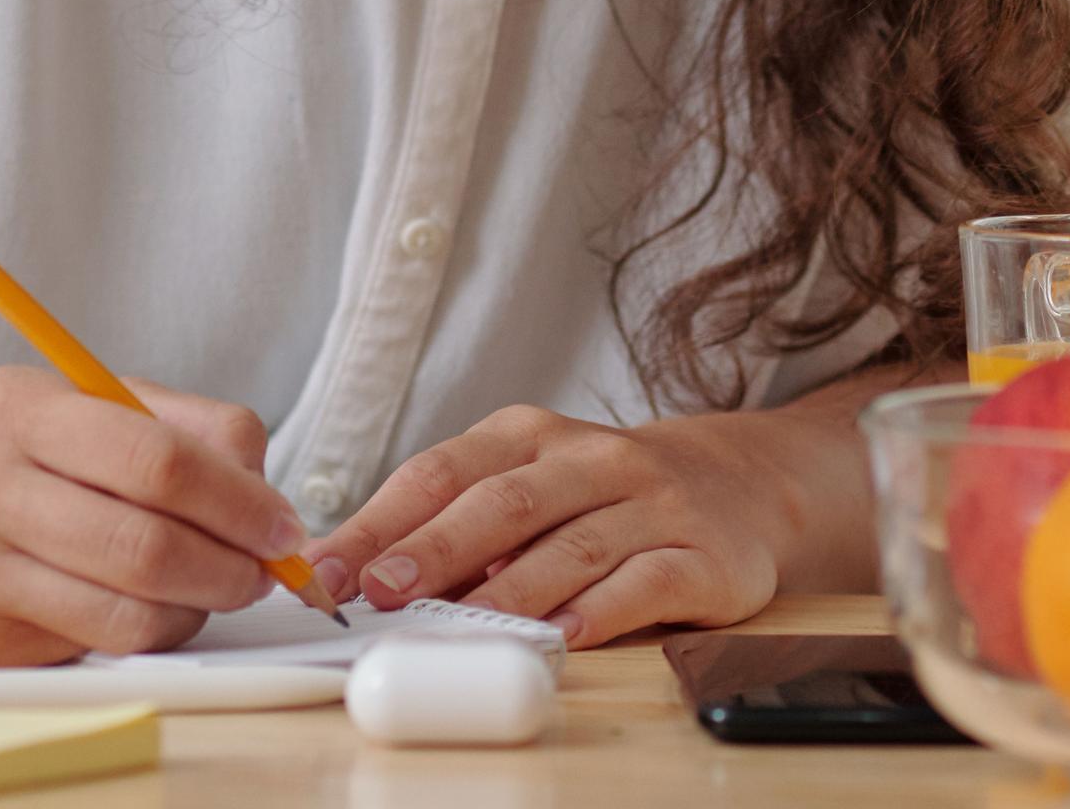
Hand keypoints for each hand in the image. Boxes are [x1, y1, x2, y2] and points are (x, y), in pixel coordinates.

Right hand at [0, 367, 299, 666]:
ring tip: (211, 589)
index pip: (156, 456)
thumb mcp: (68, 409)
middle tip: (265, 571)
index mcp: (19, 407)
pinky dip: (146, 635)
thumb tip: (263, 486)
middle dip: (231, 564)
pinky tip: (149, 612)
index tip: (280, 523)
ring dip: (196, 608)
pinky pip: (93, 648)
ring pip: (127, 610)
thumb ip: (172, 426)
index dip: (239, 499)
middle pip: (146, 541)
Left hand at [305, 404, 808, 649]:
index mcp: (530, 434)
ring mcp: (651, 503)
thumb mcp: (533, 481)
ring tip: (460, 624)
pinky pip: (646, 582)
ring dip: (508, 589)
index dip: (379, 521)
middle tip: (381, 591)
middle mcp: (591, 459)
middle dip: (433, 548)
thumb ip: (462, 520)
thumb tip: (361, 575)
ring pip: (571, 545)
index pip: (441, 471)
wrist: (742, 482)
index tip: (326, 569)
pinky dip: (602, 610)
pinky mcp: (703, 555)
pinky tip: (564, 635)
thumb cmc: (605, 493)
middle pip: (502, 502)